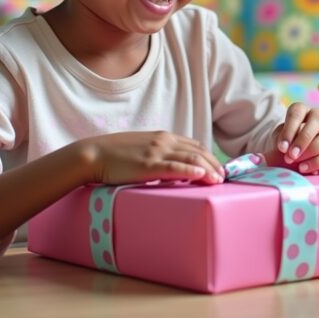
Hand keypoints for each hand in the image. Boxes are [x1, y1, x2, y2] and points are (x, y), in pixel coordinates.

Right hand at [79, 131, 223, 185]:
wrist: (93, 154)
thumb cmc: (115, 155)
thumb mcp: (142, 149)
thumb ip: (158, 154)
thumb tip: (172, 168)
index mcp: (163, 137)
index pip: (194, 144)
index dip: (209, 156)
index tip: (218, 168)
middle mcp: (164, 141)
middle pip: (198, 150)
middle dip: (214, 163)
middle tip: (225, 177)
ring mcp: (157, 152)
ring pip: (191, 157)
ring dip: (209, 169)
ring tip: (219, 180)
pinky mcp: (149, 165)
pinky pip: (175, 167)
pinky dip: (191, 170)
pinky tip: (202, 176)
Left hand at [269, 103, 318, 174]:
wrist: (294, 156)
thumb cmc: (285, 147)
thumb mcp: (277, 144)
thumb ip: (270, 149)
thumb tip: (258, 161)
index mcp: (302, 111)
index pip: (297, 112)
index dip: (290, 129)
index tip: (281, 147)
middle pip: (318, 120)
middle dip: (304, 140)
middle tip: (291, 157)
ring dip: (315, 154)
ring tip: (300, 168)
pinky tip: (312, 172)